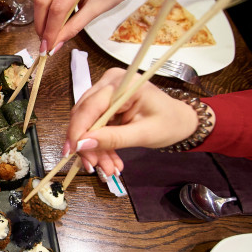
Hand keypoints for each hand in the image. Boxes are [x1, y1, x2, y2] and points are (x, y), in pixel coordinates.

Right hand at [33, 0, 165, 52]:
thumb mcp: (98, 8)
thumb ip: (75, 26)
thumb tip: (54, 45)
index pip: (59, 4)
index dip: (52, 28)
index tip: (48, 47)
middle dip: (42, 24)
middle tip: (44, 44)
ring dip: (42, 19)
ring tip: (47, 36)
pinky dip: (47, 11)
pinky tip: (51, 24)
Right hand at [65, 68, 200, 174]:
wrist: (181, 120)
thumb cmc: (169, 123)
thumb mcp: (144, 134)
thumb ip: (113, 139)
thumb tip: (82, 145)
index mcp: (123, 84)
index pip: (90, 107)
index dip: (78, 130)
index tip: (71, 153)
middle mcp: (109, 83)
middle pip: (85, 115)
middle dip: (87, 143)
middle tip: (94, 167)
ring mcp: (106, 92)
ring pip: (87, 123)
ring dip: (94, 148)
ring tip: (107, 169)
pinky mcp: (105, 103)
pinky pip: (94, 125)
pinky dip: (100, 144)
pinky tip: (108, 160)